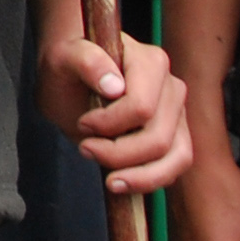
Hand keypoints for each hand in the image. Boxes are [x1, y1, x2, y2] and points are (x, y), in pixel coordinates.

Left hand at [42, 29, 188, 192]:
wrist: (71, 82)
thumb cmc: (67, 68)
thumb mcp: (62, 57)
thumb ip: (85, 61)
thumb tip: (114, 86)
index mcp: (150, 62)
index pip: (141, 108)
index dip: (109, 125)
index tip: (83, 124)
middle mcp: (172, 86)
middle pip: (157, 138)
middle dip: (118, 154)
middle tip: (85, 148)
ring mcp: (178, 113)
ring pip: (176, 157)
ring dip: (138, 176)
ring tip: (108, 179)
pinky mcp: (177, 135)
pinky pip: (176, 166)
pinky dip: (151, 180)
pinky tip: (122, 183)